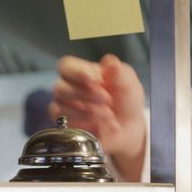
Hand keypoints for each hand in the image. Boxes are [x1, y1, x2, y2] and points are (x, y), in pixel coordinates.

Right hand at [49, 54, 146, 180]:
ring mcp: (65, 110)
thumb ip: (119, 71)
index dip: (78, 73)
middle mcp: (68, 89)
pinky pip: (67, 127)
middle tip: (108, 100)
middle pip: (60, 88)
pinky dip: (87, 126)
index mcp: (80, 72)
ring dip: (89, 113)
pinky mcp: (66, 129)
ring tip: (110, 115)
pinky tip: (103, 126)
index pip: (65, 66)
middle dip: (87, 95)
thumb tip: (109, 62)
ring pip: (61, 109)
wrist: (130, 126)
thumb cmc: (125, 99)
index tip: (98, 80)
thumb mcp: (127, 82)